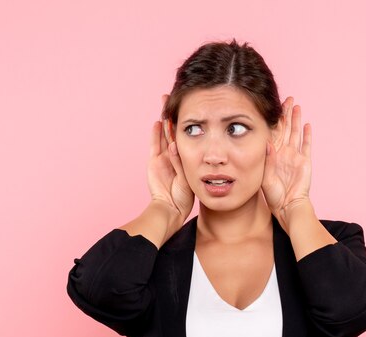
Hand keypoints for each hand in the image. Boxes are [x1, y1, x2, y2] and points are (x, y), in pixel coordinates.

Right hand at [146, 95, 193, 225]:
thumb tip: (212, 153)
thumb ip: (200, 164)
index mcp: (182, 159)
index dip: (188, 123)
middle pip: (173, 130)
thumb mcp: (196, 176)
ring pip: (164, 134)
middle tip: (174, 98)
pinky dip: (157, 134)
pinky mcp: (153, 162)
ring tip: (166, 103)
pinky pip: (155, 145)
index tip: (191, 108)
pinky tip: (159, 122)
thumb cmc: (185, 197)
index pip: (185, 136)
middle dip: (173, 115)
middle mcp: (171, 156)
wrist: (171, 208)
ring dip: (165, 119)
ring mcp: (161, 158)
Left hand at [261, 97, 312, 231]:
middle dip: (286, 114)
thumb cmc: (274, 195)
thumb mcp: (265, 177)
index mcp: (272, 155)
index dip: (273, 120)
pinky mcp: (305, 162)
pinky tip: (307, 124)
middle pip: (285, 128)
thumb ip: (267, 160)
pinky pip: (307, 145)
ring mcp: (295, 156)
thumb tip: (267, 142)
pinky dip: (307, 135)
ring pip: (296, 133)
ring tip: (296, 106)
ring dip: (296, 120)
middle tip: (287, 99)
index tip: (272, 106)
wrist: (288, 206)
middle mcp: (284, 153)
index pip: (273, 132)